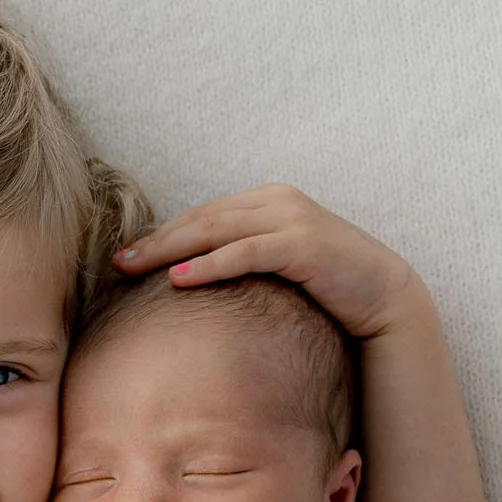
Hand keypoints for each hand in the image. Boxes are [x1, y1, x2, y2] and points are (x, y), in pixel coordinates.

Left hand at [114, 184, 428, 340]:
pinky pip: (246, 253)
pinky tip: (178, 280)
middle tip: (117, 262)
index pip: (202, 217)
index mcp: (265, 204)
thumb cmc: (325, 291)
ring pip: (216, 231)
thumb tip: (191, 287)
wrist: (383, 298)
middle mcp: (274, 202)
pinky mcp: (303, 243)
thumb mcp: (276, 273)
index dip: (163, 235)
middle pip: (201, 219)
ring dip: (171, 249)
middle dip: (156, 241)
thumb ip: (242, 266)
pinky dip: (210, 265)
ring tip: (133, 267)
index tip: (126, 257)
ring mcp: (290, 218)